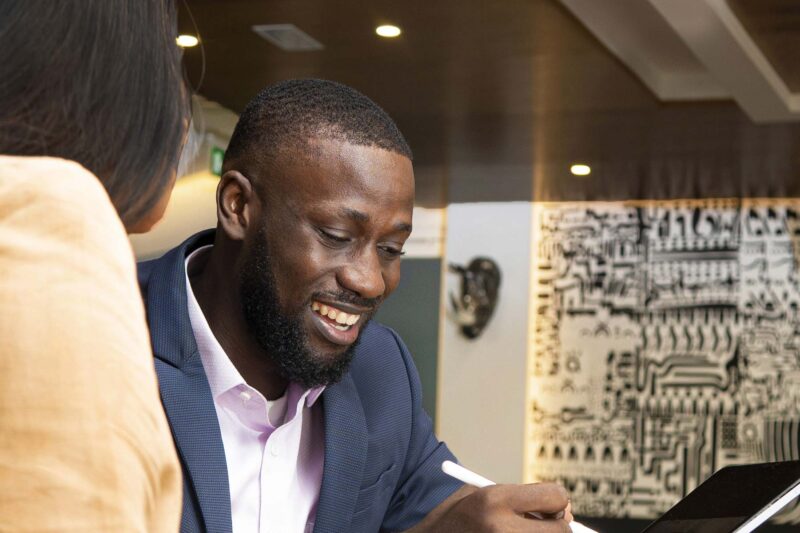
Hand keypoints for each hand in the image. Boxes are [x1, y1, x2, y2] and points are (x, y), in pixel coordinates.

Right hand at [406, 482, 571, 532]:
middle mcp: (501, 528)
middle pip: (561, 530)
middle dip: (557, 526)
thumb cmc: (465, 515)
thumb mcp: (487, 494)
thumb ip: (524, 500)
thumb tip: (567, 510)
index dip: (556, 499)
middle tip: (548, 524)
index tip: (552, 504)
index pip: (555, 495)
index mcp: (495, 499)